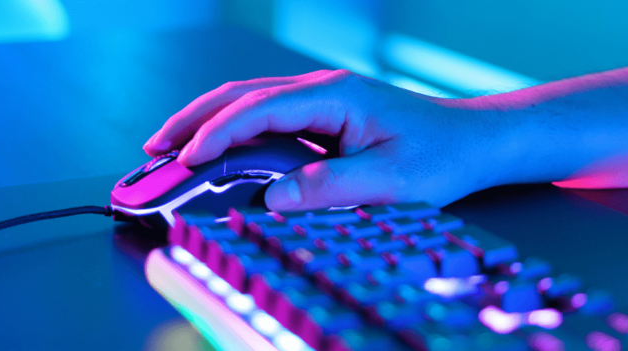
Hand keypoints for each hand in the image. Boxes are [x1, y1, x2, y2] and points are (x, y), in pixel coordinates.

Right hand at [144, 69, 512, 210]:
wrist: (473, 140)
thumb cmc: (441, 155)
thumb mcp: (392, 180)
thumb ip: (331, 187)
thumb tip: (274, 197)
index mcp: (335, 96)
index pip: (261, 108)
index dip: (219, 133)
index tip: (188, 160)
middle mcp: (322, 89)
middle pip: (241, 95)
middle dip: (193, 120)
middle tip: (154, 149)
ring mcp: (320, 98)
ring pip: (249, 101)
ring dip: (207, 121)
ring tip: (169, 148)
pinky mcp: (323, 113)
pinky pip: (266, 115)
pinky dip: (232, 130)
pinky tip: (216, 148)